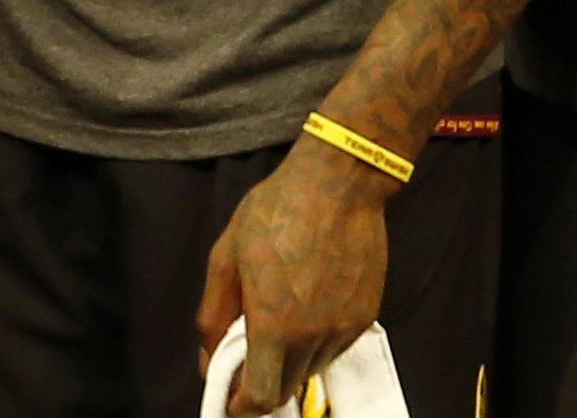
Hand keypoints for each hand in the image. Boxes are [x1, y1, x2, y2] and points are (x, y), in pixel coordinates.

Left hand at [197, 141, 391, 414]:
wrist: (341, 181)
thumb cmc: (277, 212)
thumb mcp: (225, 259)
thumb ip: (212, 318)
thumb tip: (209, 362)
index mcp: (274, 325)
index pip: (259, 398)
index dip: (240, 406)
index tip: (232, 395)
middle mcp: (313, 334)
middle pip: (287, 387)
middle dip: (265, 380)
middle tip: (253, 353)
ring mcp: (345, 324)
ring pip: (313, 366)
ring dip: (294, 359)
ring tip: (285, 320)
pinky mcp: (367, 310)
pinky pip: (336, 344)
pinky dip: (319, 339)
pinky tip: (311, 305)